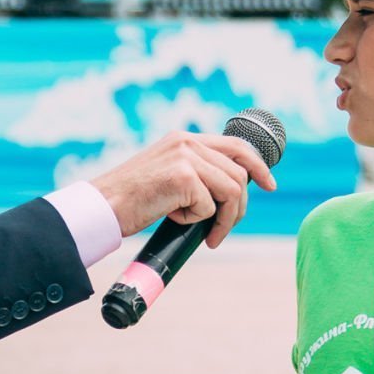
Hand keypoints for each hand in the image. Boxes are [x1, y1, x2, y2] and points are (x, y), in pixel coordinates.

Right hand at [91, 131, 277, 248]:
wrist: (103, 206)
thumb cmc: (131, 200)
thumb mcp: (167, 176)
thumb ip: (195, 172)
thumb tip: (230, 192)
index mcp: (185, 139)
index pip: (236, 146)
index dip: (258, 166)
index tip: (269, 185)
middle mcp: (187, 142)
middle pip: (239, 174)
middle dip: (239, 208)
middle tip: (221, 231)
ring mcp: (185, 157)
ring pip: (231, 191)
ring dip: (223, 220)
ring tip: (205, 234)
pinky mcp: (183, 176)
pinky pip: (209, 206)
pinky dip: (195, 220)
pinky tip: (173, 218)